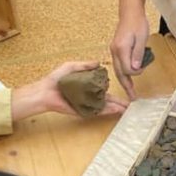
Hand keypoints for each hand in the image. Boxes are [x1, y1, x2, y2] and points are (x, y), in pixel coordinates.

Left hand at [12, 61, 128, 119]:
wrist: (44, 91)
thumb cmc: (55, 79)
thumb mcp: (71, 66)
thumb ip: (85, 65)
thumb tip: (99, 63)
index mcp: (88, 87)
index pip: (105, 90)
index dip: (115, 92)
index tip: (125, 92)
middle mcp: (89, 97)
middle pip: (108, 101)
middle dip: (119, 103)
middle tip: (131, 105)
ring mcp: (87, 105)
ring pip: (105, 107)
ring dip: (116, 108)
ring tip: (127, 110)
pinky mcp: (82, 111)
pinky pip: (96, 112)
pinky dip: (106, 112)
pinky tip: (116, 111)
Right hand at [110, 11, 149, 99]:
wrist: (130, 13)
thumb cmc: (137, 23)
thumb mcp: (142, 38)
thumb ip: (139, 54)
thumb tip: (135, 69)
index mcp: (121, 49)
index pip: (127, 69)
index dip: (136, 72)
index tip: (143, 67)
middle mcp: (114, 52)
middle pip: (119, 73)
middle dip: (126, 86)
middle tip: (132, 98)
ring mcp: (114, 51)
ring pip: (118, 71)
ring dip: (124, 81)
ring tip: (130, 92)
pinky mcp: (116, 50)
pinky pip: (119, 65)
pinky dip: (123, 73)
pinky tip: (128, 78)